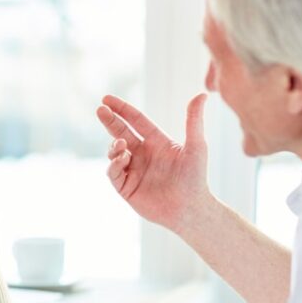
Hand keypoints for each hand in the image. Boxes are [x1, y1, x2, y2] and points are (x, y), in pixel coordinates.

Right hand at [96, 93, 211, 233]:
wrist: (189, 209)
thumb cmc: (196, 178)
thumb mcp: (196, 146)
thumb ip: (194, 120)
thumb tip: (201, 94)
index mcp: (156, 142)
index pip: (136, 121)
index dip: (122, 109)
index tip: (107, 99)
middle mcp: (142, 154)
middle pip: (120, 132)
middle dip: (109, 121)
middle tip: (100, 109)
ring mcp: (133, 170)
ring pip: (114, 152)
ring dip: (114, 145)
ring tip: (121, 144)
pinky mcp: (126, 187)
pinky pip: (113, 173)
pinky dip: (114, 164)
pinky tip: (123, 159)